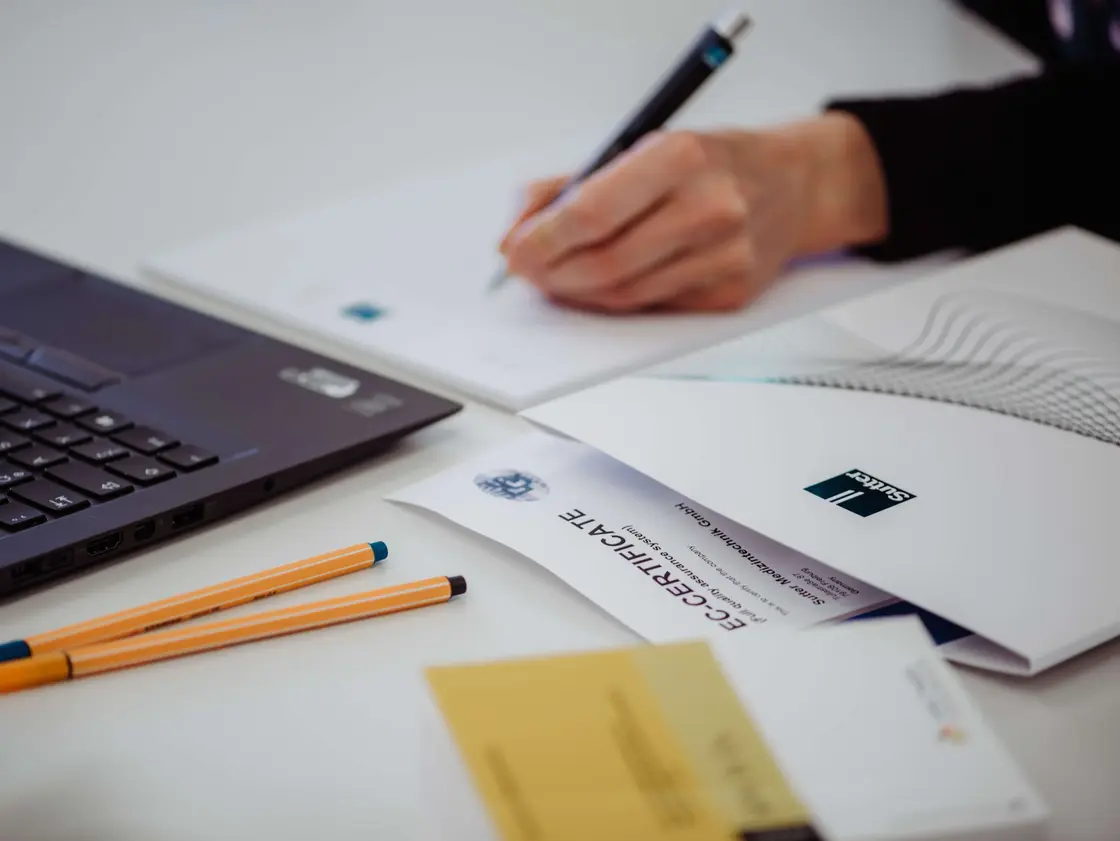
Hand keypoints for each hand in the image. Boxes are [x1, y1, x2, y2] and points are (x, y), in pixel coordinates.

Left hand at [498, 112, 887, 312]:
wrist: (792, 183)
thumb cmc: (710, 162)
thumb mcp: (644, 145)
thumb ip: (572, 184)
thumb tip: (517, 231)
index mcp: (681, 157)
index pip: (592, 213)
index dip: (543, 240)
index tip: (514, 251)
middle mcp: (709, 207)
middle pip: (604, 263)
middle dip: (552, 274)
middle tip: (527, 272)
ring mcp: (725, 256)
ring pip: (624, 296)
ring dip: (577, 294)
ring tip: (556, 278)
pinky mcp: (731, 295)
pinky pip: (652, 308)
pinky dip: (615, 302)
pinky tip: (600, 287)